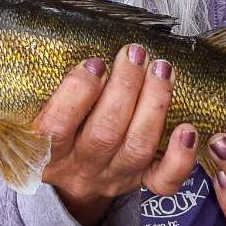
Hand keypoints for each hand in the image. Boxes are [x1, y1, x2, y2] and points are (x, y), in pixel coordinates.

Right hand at [34, 44, 197, 225]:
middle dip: (125, 87)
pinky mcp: (141, 181)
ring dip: (154, 103)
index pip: (57, 127)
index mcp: (47, 152)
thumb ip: (48, 90)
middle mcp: (81, 167)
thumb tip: (70, 43)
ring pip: (138, 146)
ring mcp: (113, 176)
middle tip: (135, 54)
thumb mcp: (38, 116)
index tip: (95, 63)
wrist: (72, 180)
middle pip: (105, 133)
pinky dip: (180, 157)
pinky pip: (165, 180)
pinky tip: (187, 129)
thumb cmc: (56, 133)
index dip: (77, 93)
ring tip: (161, 69)